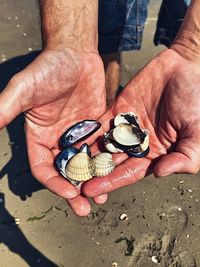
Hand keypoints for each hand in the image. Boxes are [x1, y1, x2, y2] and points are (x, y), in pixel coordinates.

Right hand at [0, 48, 105, 214]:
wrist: (74, 54)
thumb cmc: (47, 68)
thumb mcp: (24, 88)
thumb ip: (6, 108)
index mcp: (39, 138)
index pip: (42, 168)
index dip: (53, 182)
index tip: (67, 193)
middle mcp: (57, 140)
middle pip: (65, 171)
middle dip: (74, 190)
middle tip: (85, 208)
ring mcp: (78, 135)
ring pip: (85, 164)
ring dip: (92, 181)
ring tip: (102, 197)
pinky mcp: (95, 128)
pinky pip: (101, 149)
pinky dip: (106, 162)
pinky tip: (114, 172)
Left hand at [83, 48, 199, 197]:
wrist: (186, 67)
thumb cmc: (196, 102)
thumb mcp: (197, 133)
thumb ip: (184, 157)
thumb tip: (161, 173)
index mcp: (155, 154)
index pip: (129, 172)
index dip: (111, 182)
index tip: (91, 191)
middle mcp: (137, 145)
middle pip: (111, 162)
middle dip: (92, 172)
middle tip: (71, 181)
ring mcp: (125, 128)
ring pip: (103, 144)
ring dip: (85, 154)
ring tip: (64, 163)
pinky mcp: (118, 111)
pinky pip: (101, 123)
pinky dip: (87, 132)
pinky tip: (71, 139)